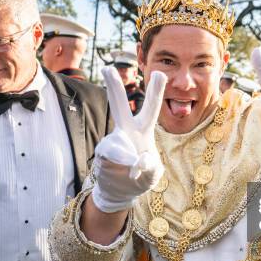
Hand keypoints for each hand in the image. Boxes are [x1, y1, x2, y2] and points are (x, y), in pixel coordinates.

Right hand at [90, 67, 166, 211]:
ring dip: (126, 157)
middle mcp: (126, 131)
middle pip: (118, 106)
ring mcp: (112, 141)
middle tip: (106, 68)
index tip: (159, 73)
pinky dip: (120, 165)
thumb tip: (137, 158)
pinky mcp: (101, 154)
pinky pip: (110, 157)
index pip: (151, 108)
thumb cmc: (141, 178)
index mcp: (143, 130)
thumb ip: (150, 166)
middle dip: (113, 87)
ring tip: (133, 167)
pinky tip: (123, 172)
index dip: (155, 91)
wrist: (120, 192)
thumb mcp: (153, 174)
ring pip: (116, 142)